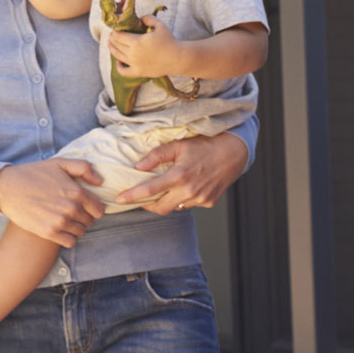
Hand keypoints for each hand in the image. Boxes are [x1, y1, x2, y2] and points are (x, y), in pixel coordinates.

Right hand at [0, 159, 105, 246]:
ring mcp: (60, 222)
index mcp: (77, 192)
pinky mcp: (49, 233)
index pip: (99, 210)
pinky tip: (60, 229)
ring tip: (64, 219)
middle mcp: (71, 209)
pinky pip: (70, 242)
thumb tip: (100, 182)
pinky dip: (68, 237)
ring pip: (81, 232)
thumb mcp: (60, 163)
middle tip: (71, 211)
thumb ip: (84, 168)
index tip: (85, 206)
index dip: (93, 208)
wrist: (8, 188)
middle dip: (84, 216)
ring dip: (75, 227)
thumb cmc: (34, 174)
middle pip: (90, 221)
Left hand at [107, 16, 185, 78]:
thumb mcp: (160, 25)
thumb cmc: (170, 41)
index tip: (116, 29)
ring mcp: (135, 64)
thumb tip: (140, 18)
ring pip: (117, 56)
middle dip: (112, 38)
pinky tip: (119, 61)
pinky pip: (123, 71)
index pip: (118, 36)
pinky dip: (118, 66)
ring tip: (111, 44)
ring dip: (112, 49)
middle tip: (112, 35)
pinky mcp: (138, 72)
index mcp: (136, 42)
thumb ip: (148, 18)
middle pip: (116, 45)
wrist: (177, 59)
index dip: (115, 31)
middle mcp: (133, 54)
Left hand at [123, 132, 244, 213]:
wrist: (234, 152)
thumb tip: (138, 166)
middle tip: (139, 198)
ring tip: (166, 189)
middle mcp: (189, 191)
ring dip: (167, 200)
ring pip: (175, 207)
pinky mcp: (209, 202)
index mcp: (179, 176)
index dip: (132, 196)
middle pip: (159, 208)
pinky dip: (183, 198)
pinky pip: (189, 205)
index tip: (119, 199)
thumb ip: (157, 155)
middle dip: (146, 205)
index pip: (149, 190)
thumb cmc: (205, 145)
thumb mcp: (179, 144)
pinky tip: (186, 187)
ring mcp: (200, 199)